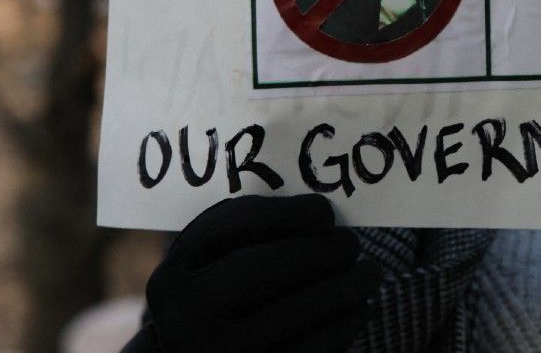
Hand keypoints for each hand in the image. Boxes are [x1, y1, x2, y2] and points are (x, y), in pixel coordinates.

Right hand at [137, 194, 380, 352]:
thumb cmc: (208, 305)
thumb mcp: (205, 270)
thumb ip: (244, 235)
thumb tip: (318, 216)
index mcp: (171, 282)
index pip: (230, 230)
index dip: (284, 215)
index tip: (324, 211)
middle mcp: (185, 324)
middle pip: (260, 271)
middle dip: (316, 252)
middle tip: (351, 244)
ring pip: (292, 315)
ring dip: (342, 289)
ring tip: (369, 274)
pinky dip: (341, 328)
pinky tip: (360, 309)